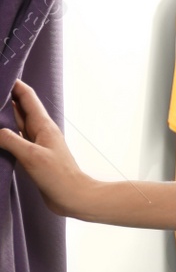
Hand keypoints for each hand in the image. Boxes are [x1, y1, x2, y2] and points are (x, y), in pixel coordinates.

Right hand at [0, 79, 91, 217]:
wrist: (73, 197)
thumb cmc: (58, 176)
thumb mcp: (32, 156)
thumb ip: (12, 140)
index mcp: (43, 125)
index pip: (27, 98)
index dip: (14, 84)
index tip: (1, 75)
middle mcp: (40, 131)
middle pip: (20, 108)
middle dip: (5, 97)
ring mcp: (36, 143)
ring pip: (16, 123)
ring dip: (3, 115)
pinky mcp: (33, 155)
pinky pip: (16, 139)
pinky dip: (5, 134)